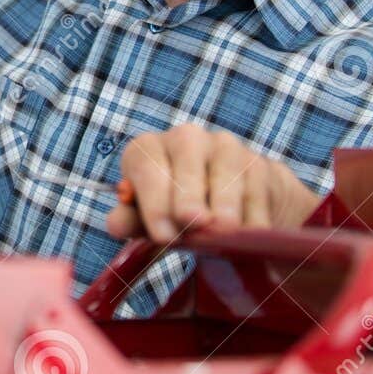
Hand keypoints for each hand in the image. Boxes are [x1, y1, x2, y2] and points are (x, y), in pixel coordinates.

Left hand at [104, 123, 322, 242]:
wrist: (229, 206)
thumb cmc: (176, 212)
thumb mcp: (151, 219)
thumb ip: (132, 221)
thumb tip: (114, 223)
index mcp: (148, 148)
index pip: (145, 165)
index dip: (152, 200)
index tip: (162, 235)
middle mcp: (185, 138)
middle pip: (185, 158)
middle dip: (188, 193)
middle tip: (192, 222)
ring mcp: (224, 146)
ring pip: (225, 171)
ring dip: (224, 203)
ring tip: (224, 231)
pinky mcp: (257, 164)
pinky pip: (256, 189)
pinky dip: (253, 214)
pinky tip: (251, 235)